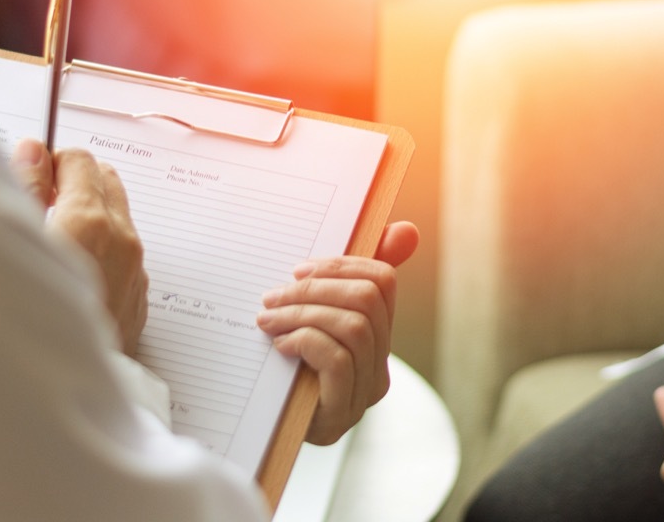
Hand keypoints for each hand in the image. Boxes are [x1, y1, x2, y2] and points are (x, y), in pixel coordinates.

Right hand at [10, 139, 148, 355]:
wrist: (57, 390)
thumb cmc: (27, 318)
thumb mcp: (16, 243)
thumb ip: (26, 189)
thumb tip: (33, 153)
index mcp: (90, 220)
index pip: (79, 160)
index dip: (50, 164)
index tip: (28, 178)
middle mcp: (122, 240)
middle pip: (105, 181)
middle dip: (72, 184)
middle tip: (37, 208)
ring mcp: (136, 271)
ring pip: (117, 219)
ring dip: (89, 216)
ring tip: (51, 243)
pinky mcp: (139, 298)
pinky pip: (124, 255)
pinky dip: (102, 249)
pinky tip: (71, 274)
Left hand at [256, 221, 418, 444]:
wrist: (258, 434)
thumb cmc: (283, 369)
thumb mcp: (310, 318)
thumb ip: (343, 278)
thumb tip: (406, 230)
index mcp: (377, 336)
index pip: (383, 281)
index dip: (342, 265)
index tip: (299, 269)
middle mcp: (379, 365)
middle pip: (368, 300)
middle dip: (315, 289)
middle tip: (273, 296)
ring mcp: (363, 392)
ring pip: (353, 327)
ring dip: (303, 314)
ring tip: (268, 320)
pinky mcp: (341, 413)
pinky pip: (337, 359)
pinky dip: (305, 341)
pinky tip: (280, 346)